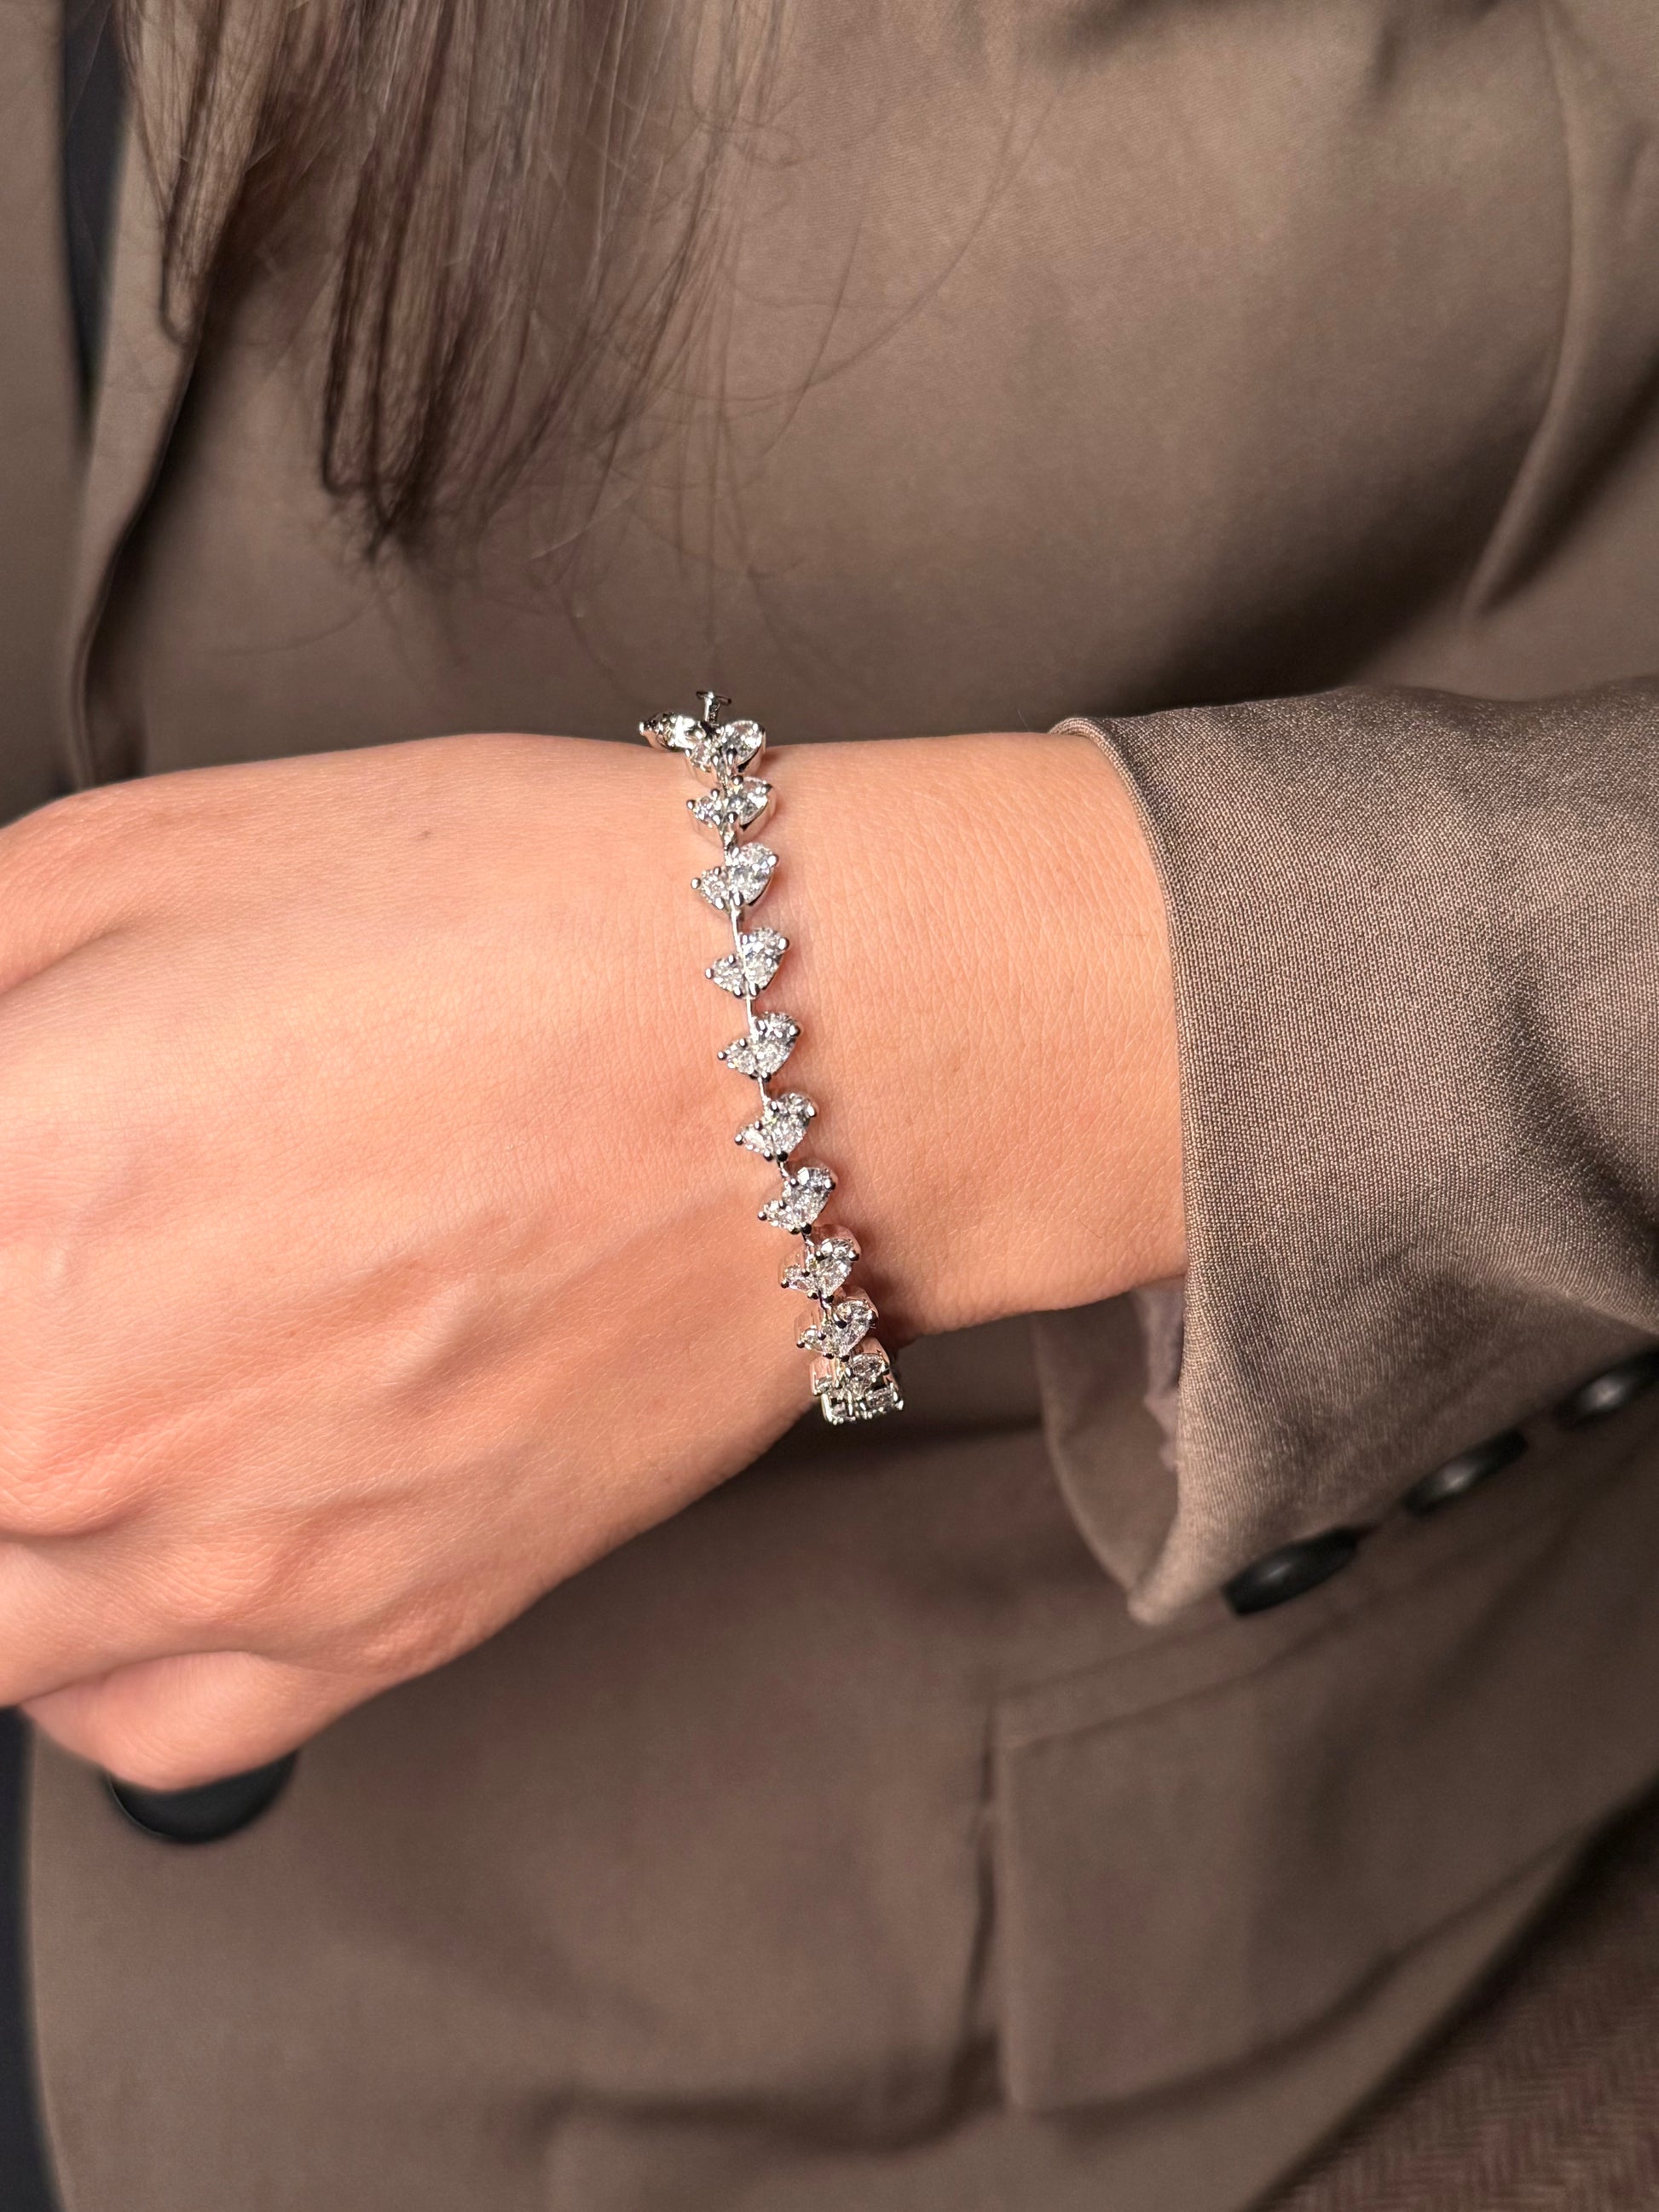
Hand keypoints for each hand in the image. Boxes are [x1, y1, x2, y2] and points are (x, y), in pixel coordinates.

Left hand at [0, 727, 1177, 1787]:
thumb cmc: (507, 919)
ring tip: (76, 1381)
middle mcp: (81, 1428)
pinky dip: (80, 1647)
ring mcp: (234, 1562)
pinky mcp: (383, 1628)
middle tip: (42, 1264)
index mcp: (9, 1199)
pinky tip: (129, 1531)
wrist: (795, 1052)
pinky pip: (127, 1726)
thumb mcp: (136, 854)